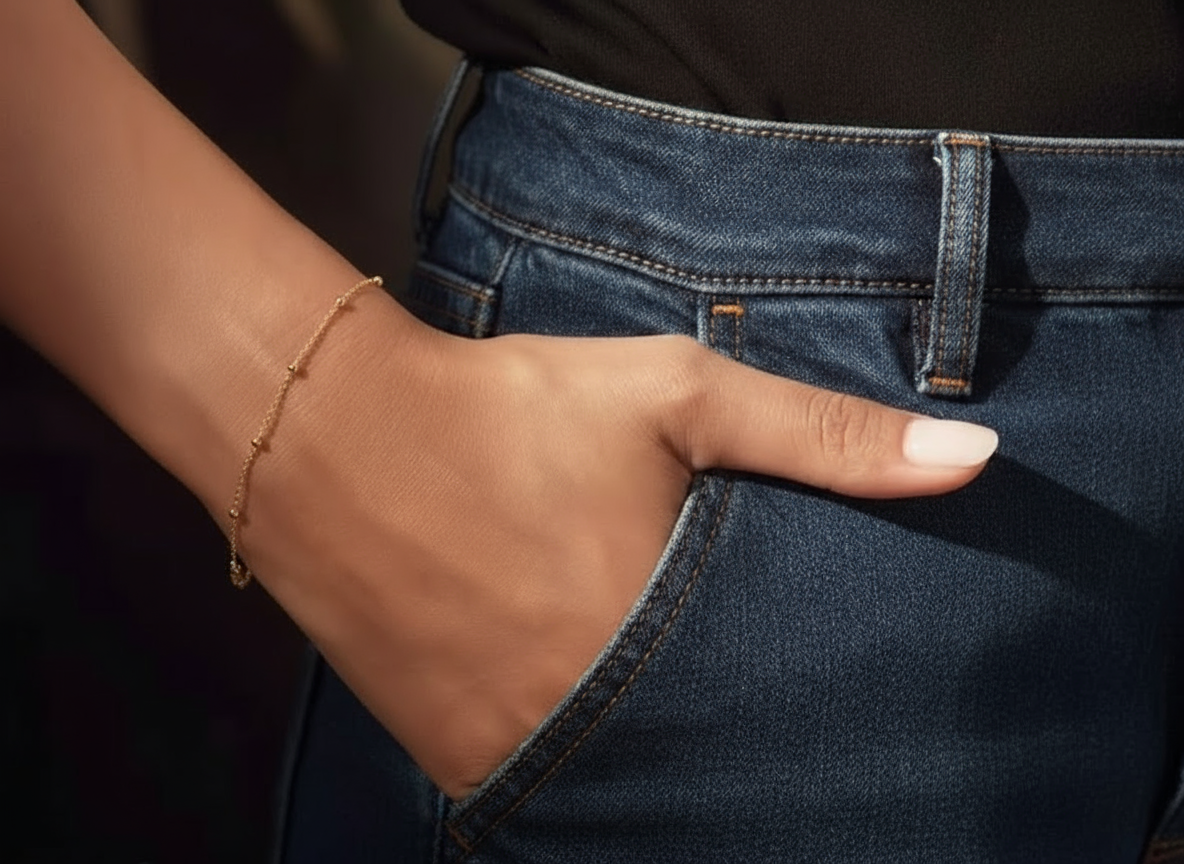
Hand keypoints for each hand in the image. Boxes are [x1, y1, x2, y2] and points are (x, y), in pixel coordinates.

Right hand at [237, 295, 996, 799]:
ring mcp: (508, 748)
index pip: (781, 727)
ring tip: (676, 704)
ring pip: (625, 790)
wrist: (328, 430)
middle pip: (705, 770)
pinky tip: (593, 703)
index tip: (836, 709)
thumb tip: (974, 462)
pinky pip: (545, 789)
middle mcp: (584, 718)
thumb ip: (822, 438)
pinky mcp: (449, 753)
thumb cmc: (506, 405)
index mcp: (653, 637)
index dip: (816, 722)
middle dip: (740, 744)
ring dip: (662, 756)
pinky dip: (588, 757)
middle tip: (748, 699)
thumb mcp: (673, 398)